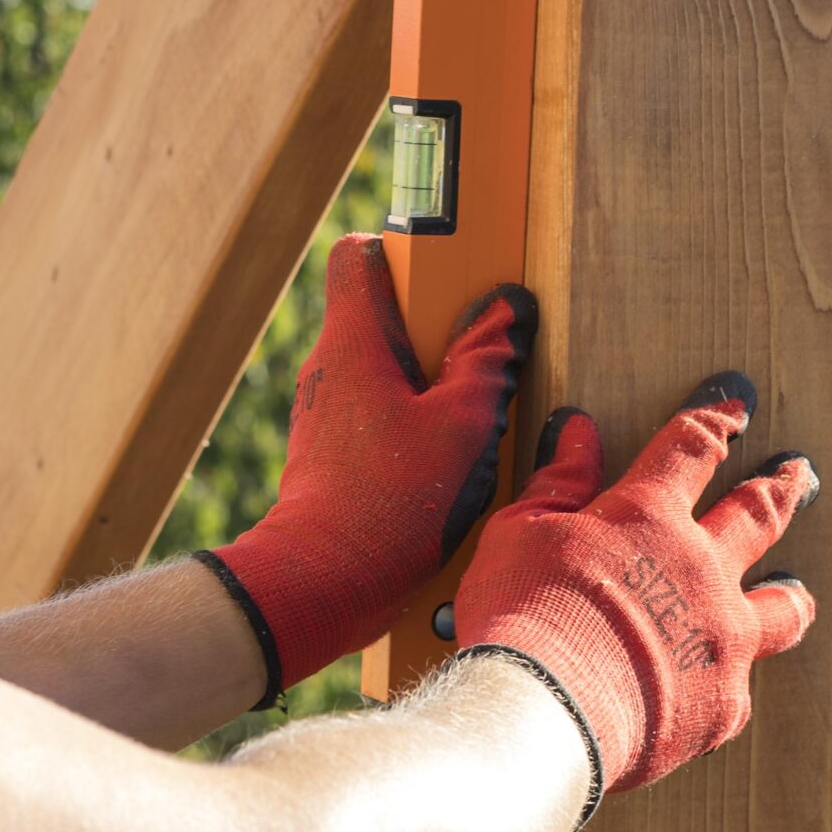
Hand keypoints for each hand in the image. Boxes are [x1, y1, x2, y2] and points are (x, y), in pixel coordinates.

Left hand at [199, 234, 535, 697]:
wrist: (322, 582)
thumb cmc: (390, 500)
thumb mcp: (463, 426)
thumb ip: (488, 362)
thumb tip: (509, 309)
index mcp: (352, 341)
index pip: (358, 257)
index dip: (401, 249)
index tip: (449, 273)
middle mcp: (327, 368)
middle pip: (380, 316)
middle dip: (434, 328)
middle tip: (481, 355)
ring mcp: (322, 413)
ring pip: (379, 371)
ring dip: (425, 383)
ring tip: (472, 416)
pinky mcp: (326, 454)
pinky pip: (373, 416)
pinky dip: (408, 424)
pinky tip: (446, 461)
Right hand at [452, 372, 817, 811]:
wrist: (542, 713)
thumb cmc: (519, 616)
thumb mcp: (520, 533)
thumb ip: (558, 484)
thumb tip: (578, 433)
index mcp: (648, 518)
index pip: (691, 450)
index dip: (715, 423)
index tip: (735, 407)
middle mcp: (701, 570)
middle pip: (756, 515)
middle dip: (779, 488)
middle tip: (798, 473)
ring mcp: (722, 639)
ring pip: (780, 608)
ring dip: (788, 592)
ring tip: (794, 590)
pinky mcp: (723, 705)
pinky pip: (739, 685)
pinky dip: (725, 678)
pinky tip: (716, 685)